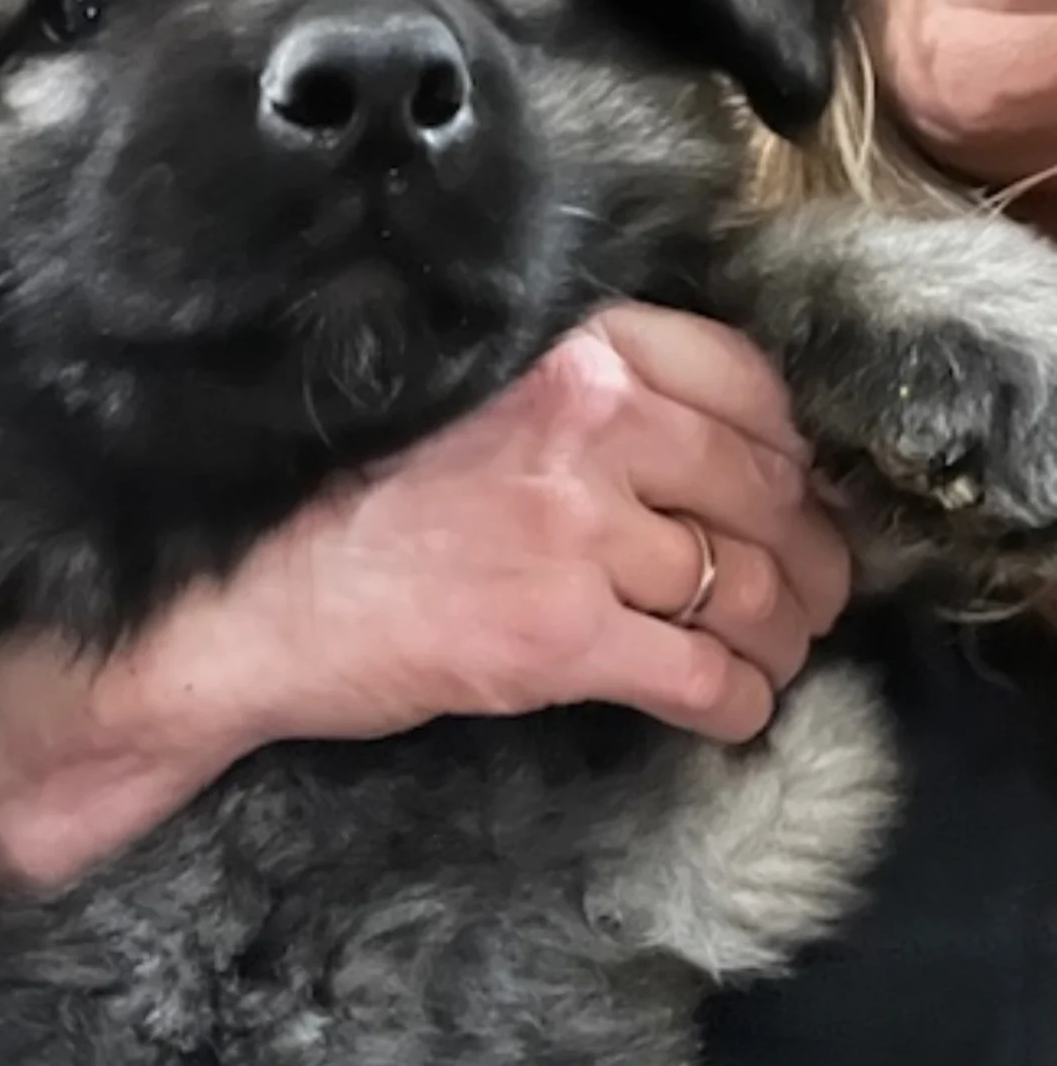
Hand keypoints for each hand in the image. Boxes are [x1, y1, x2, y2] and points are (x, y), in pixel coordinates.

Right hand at [0, 305, 850, 884]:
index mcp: (572, 353)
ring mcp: (577, 532)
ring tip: (777, 657)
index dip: (792, 453)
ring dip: (783, 637)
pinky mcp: (561, 637)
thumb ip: (586, 405)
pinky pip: (703, 676)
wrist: (251, 604)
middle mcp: (588, 424)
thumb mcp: (474, 406)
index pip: (748, 385)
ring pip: (748, 589)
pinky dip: (738, 703)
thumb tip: (716, 452)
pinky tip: (732, 712)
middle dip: (811, 556)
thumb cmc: (351, 504)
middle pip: (764, 492)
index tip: (794, 493)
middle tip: (813, 595)